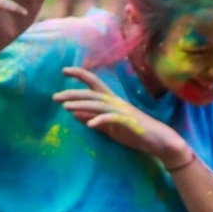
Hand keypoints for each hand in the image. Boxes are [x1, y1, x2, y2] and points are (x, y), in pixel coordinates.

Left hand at [52, 67, 191, 166]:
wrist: (158, 140)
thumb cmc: (133, 132)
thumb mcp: (108, 126)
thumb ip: (93, 119)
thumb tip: (74, 114)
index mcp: (111, 101)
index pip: (93, 83)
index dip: (80, 75)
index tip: (64, 70)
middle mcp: (116, 102)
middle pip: (92, 93)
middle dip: (72, 93)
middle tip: (54, 97)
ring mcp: (123, 111)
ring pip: (99, 104)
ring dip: (81, 105)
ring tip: (65, 107)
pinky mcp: (129, 122)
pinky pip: (113, 119)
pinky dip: (101, 120)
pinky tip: (90, 125)